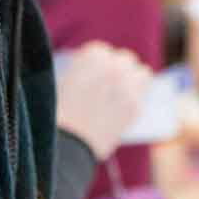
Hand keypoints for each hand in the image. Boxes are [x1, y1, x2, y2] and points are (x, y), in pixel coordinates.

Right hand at [55, 42, 153, 159]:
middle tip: (106, 84)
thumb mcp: (60, 82)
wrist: (65, 146)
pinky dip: (134, 99)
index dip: (95, 63)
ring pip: (142, 74)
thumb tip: (94, 73)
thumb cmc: (56, 114)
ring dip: (133, 80)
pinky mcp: (135, 107)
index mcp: (93, 57)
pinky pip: (141, 96)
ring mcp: (128, 87)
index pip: (101, 51)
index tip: (90, 74)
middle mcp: (114, 67)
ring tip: (119, 93)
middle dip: (117, 69)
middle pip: (125, 59)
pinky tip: (121, 109)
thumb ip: (82, 71)